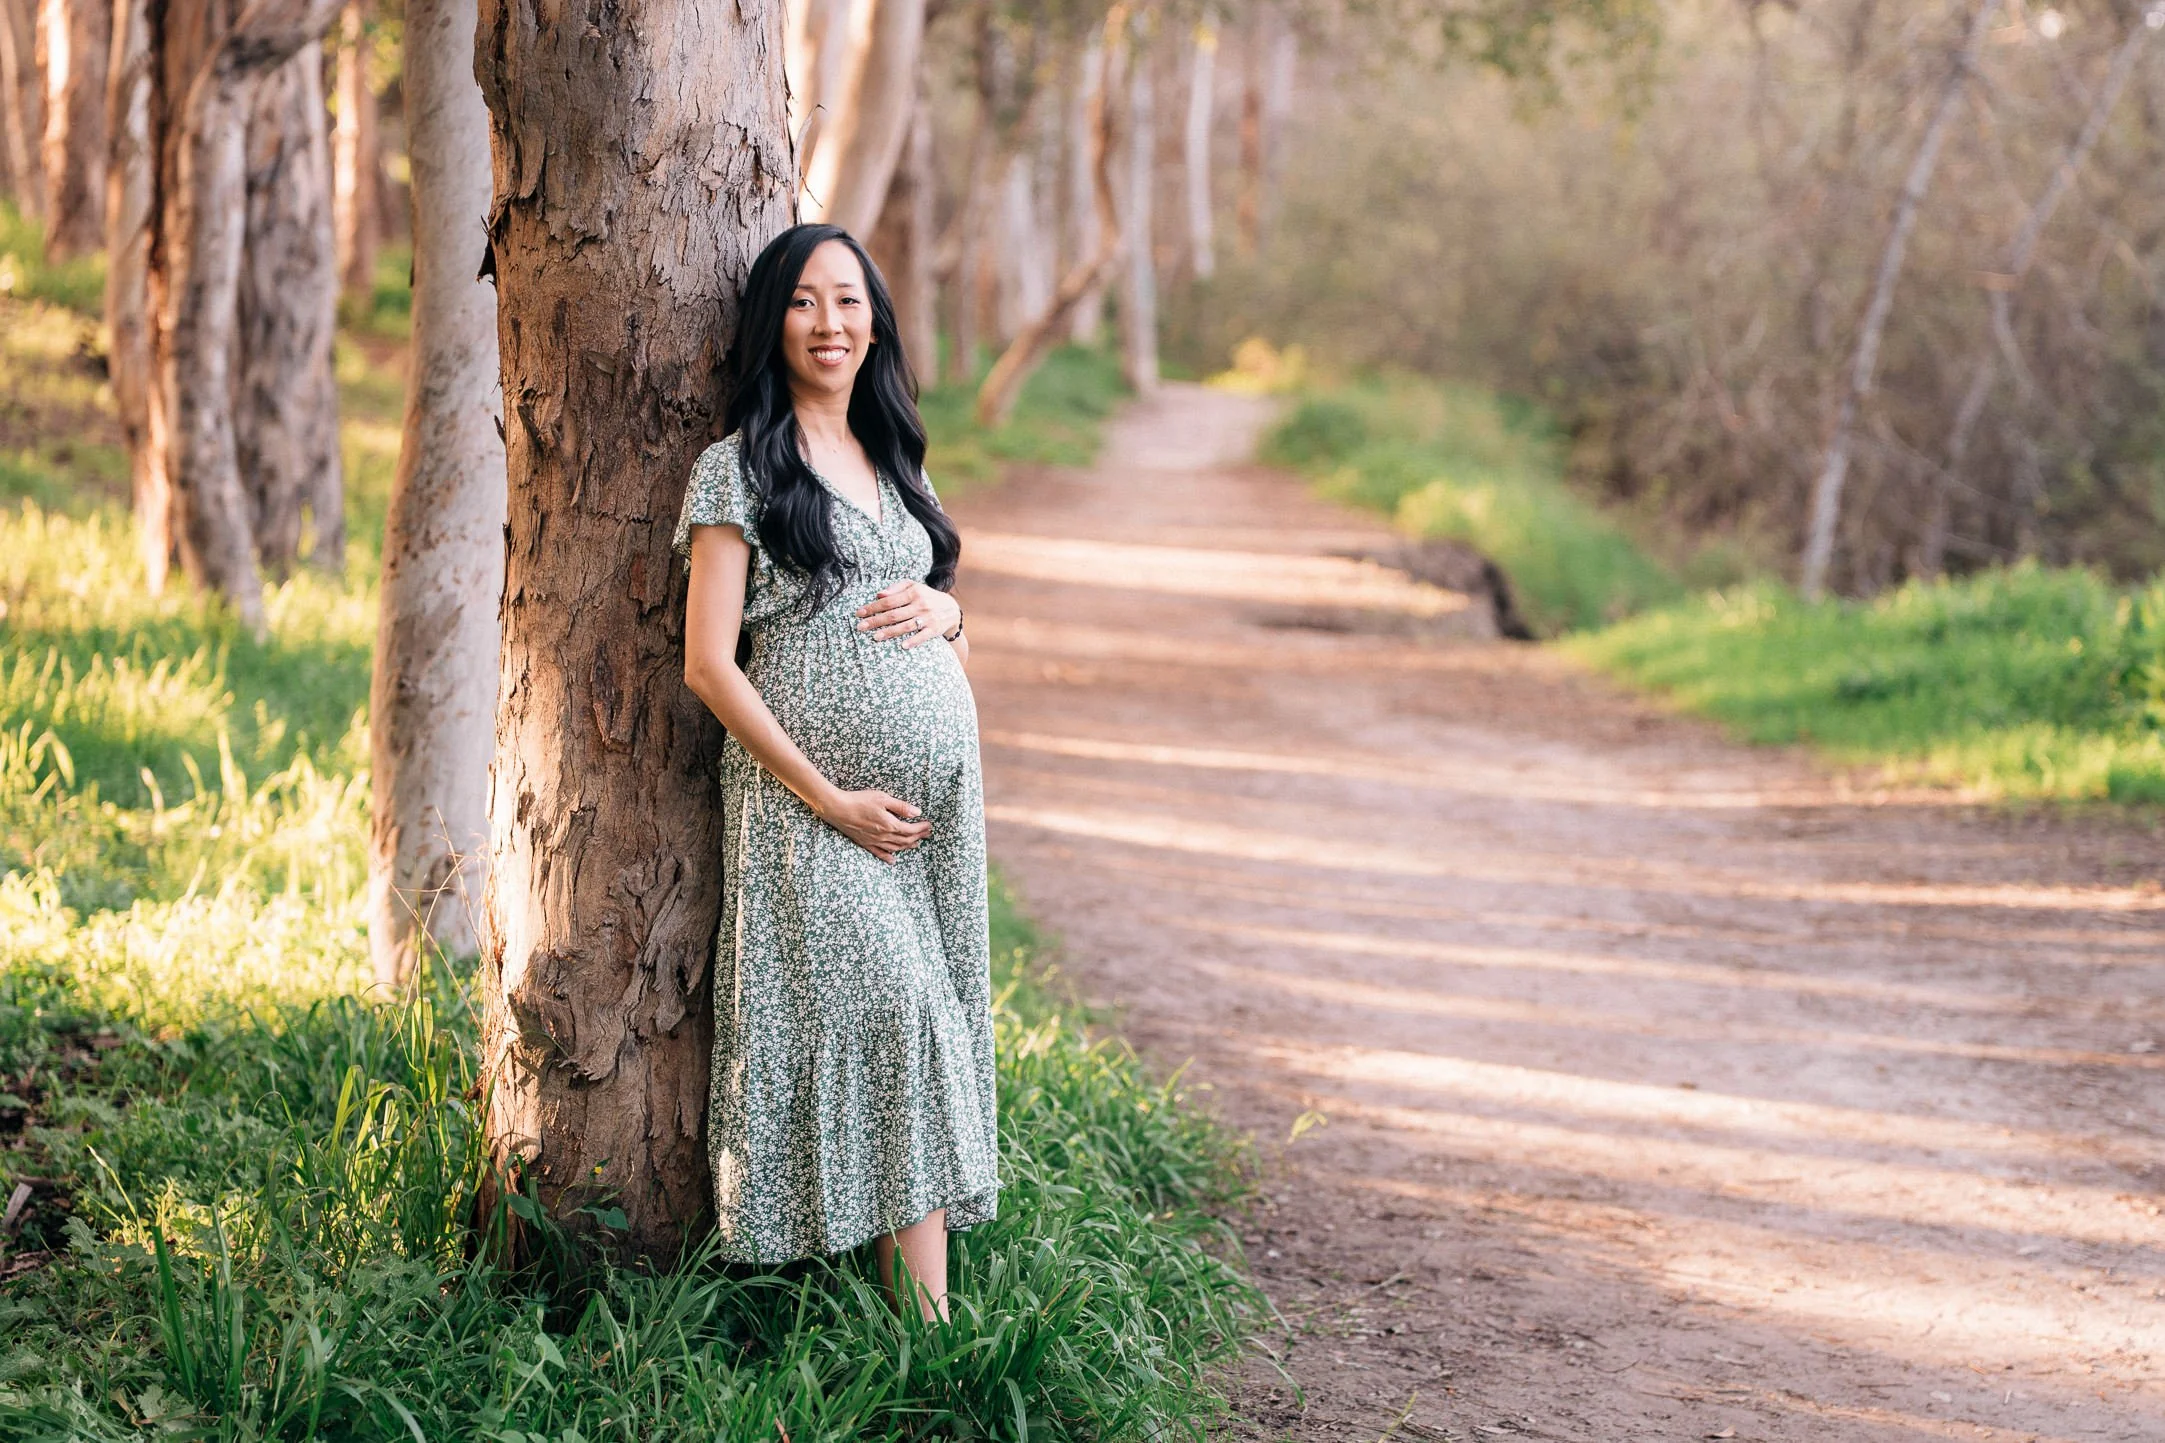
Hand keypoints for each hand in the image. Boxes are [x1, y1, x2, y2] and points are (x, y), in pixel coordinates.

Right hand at [816, 788, 930, 861]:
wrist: (837, 809)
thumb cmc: (859, 800)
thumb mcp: (882, 798)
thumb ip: (901, 807)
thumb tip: (917, 812)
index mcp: (889, 824)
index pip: (910, 829)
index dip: (921, 829)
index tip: (929, 826)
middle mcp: (883, 836)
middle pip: (905, 840)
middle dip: (918, 837)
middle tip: (927, 834)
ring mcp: (874, 841)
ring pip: (895, 848)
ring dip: (907, 846)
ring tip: (916, 844)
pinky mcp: (864, 843)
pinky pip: (879, 853)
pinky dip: (888, 857)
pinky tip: (893, 860)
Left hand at [856, 581, 959, 648]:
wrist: (951, 608)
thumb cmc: (926, 596)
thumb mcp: (913, 586)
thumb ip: (896, 588)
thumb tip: (879, 594)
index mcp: (913, 592)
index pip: (888, 601)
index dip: (872, 607)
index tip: (859, 613)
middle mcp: (920, 604)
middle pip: (894, 614)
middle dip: (875, 621)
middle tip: (860, 627)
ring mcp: (928, 618)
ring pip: (905, 626)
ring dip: (890, 632)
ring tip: (875, 637)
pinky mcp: (935, 629)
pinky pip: (922, 636)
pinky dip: (913, 641)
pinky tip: (902, 646)